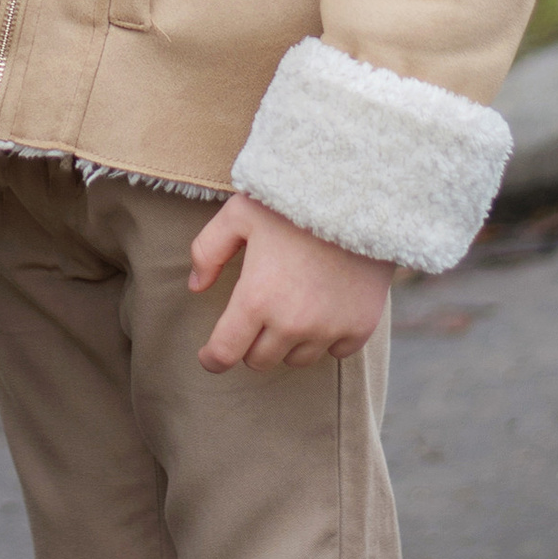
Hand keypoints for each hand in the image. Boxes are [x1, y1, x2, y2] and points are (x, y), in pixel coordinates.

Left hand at [191, 194, 394, 373]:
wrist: (361, 197)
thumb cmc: (293, 203)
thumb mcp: (239, 214)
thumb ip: (207, 250)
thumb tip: (196, 286)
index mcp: (256, 299)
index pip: (225, 353)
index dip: (213, 359)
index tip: (211, 356)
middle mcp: (291, 323)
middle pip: (259, 360)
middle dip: (251, 343)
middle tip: (257, 316)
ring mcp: (329, 329)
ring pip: (296, 359)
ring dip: (287, 343)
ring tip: (291, 309)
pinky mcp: (360, 328)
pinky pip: (335, 352)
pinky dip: (327, 339)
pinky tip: (324, 310)